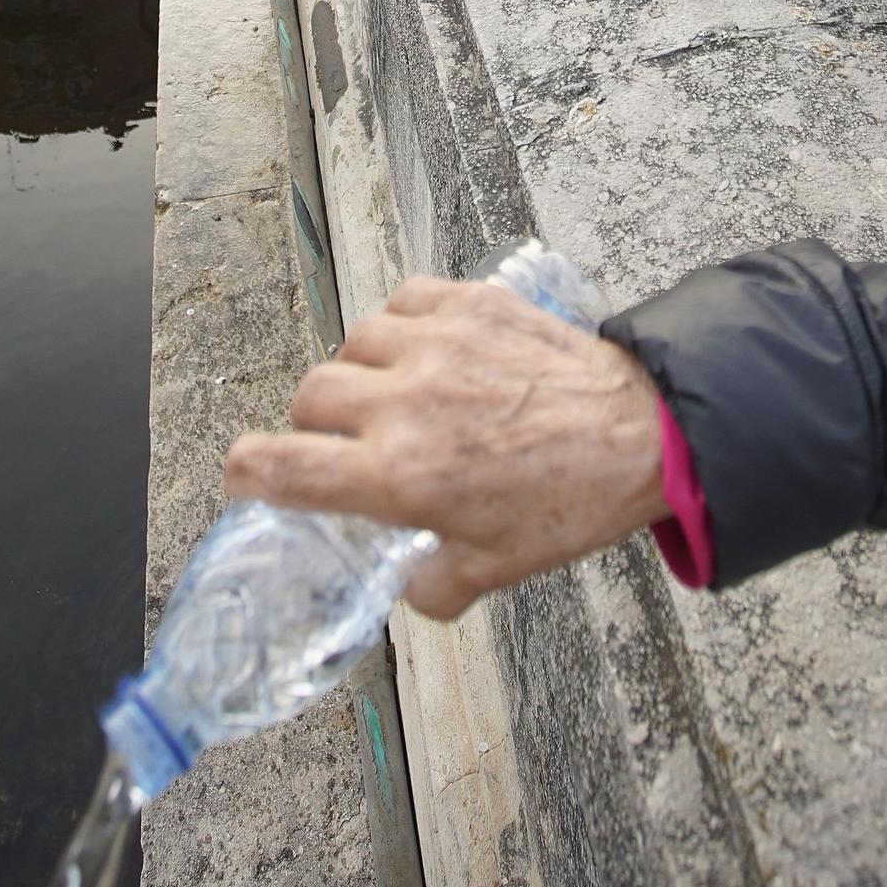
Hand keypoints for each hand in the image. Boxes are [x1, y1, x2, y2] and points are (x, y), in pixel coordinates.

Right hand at [225, 276, 665, 620]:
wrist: (641, 431)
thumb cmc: (572, 499)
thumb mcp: (493, 569)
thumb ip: (429, 584)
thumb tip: (403, 582)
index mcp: (399, 476)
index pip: (279, 465)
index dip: (246, 470)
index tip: (248, 473)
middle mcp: (404, 404)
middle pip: (308, 396)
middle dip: (317, 424)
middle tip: (349, 442)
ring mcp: (435, 345)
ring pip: (353, 342)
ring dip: (362, 371)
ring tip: (396, 394)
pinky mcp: (468, 303)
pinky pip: (401, 301)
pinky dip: (402, 324)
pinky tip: (427, 350)